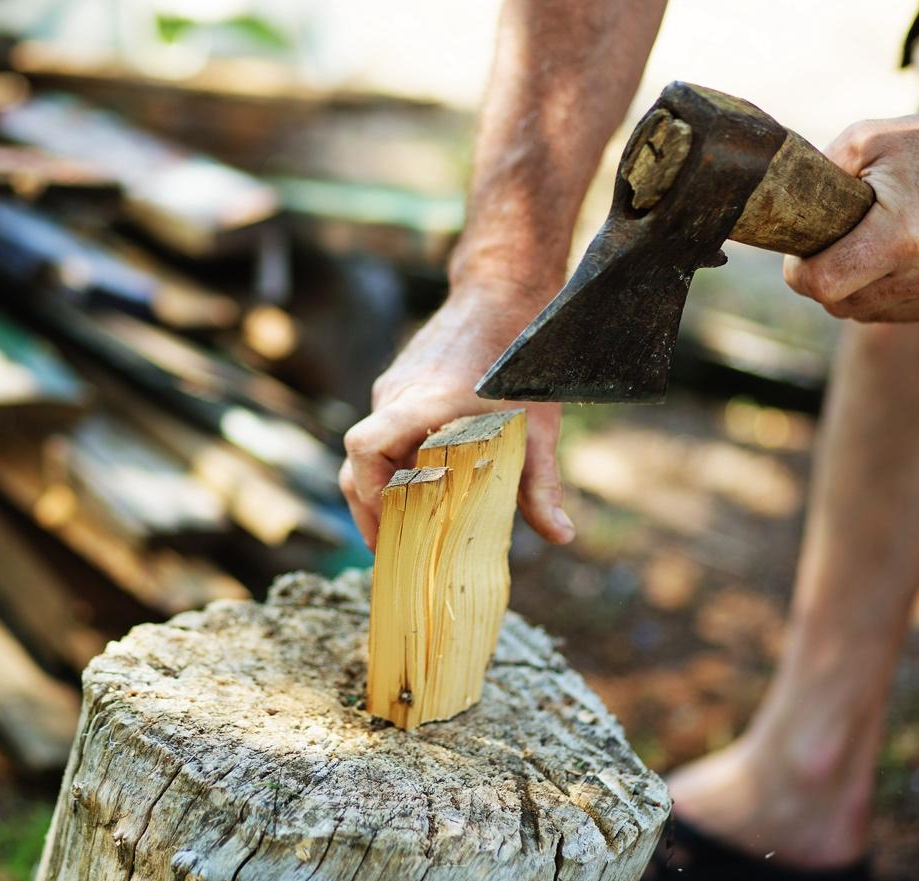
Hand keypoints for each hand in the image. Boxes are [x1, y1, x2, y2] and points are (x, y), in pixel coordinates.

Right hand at [339, 286, 574, 550]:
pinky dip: (392, 463)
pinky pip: (383, 430)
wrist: (502, 293)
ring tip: (405, 526)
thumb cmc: (521, 358)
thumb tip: (562, 535)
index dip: (367, 492)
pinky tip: (421, 485)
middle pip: (356, 460)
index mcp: (424, 403)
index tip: (388, 528)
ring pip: (368, 448)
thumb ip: (542, 484)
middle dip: (368, 509)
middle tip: (391, 549)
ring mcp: (394, 388)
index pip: (365, 448)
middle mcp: (398, 395)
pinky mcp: (399, 385)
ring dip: (380, 487)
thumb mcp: (537, 427)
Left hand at [783, 96, 918, 321]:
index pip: (822, 283)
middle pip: (836, 303)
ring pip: (861, 313)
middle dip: (820, 278)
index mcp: (901, 234)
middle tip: (827, 245)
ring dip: (848, 289)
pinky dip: (877, 294)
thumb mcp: (871, 139)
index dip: (798, 271)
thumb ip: (822, 170)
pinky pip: (891, 314)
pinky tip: (885, 261)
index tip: (801, 249)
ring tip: (859, 248)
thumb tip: (785, 201)